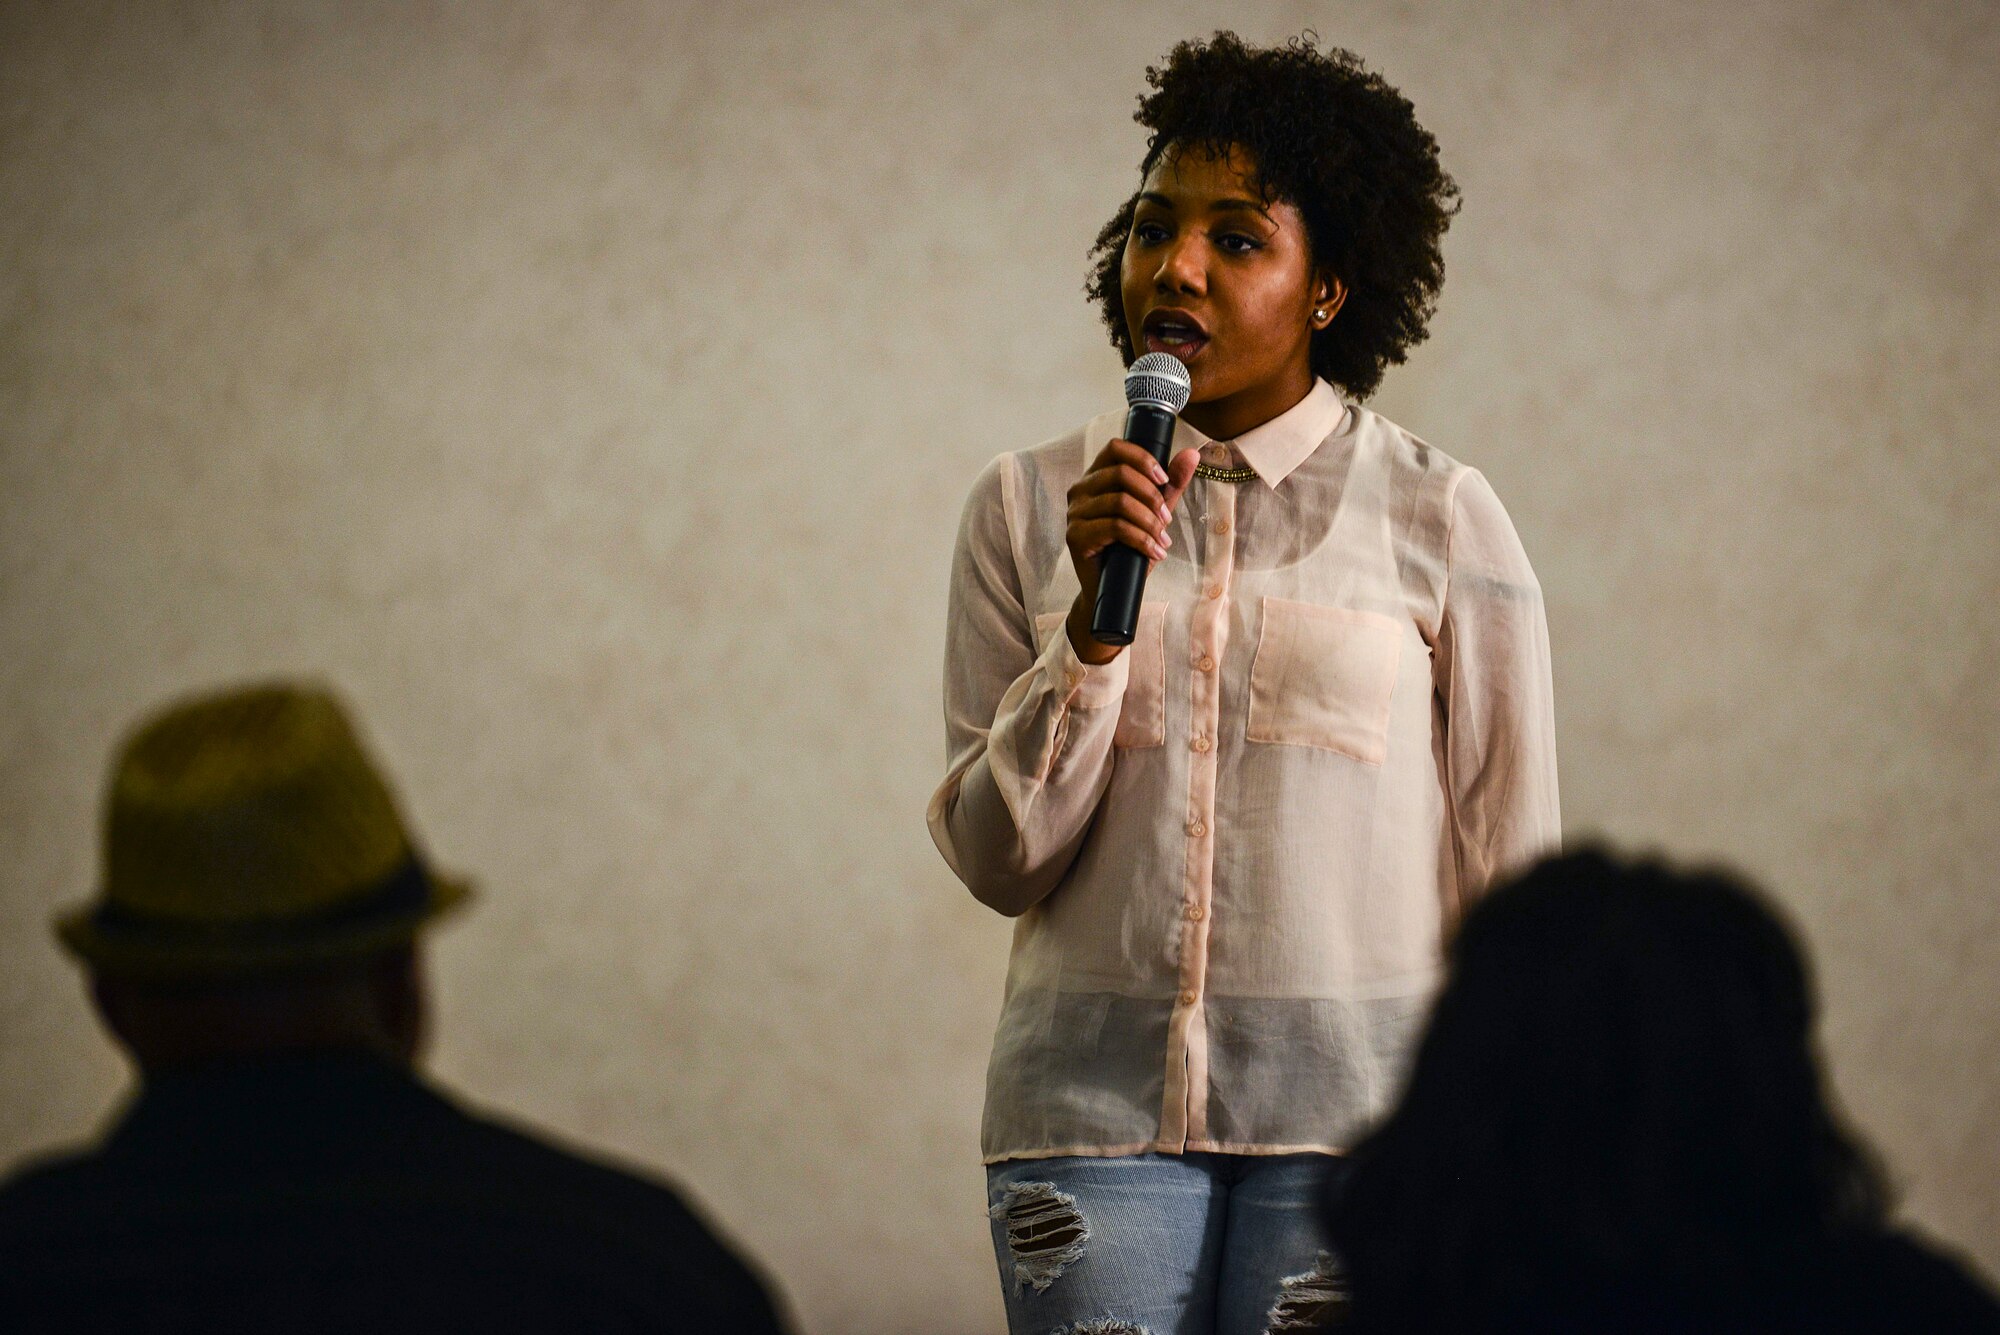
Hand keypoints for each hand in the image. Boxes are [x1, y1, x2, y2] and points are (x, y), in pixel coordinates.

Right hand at [1063, 439, 1198, 663]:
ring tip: (1163, 541)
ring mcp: (1074, 513)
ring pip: (1120, 502)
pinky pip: (1115, 527)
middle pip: (1120, 473)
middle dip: (1152, 496)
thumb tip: (1192, 454)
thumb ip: (1171, 484)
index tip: (1164, 480)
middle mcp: (1080, 490)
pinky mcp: (1075, 536)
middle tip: (1168, 520)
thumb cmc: (1130, 548)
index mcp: (1096, 477)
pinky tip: (1154, 552)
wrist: (1112, 589)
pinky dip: (1141, 539)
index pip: (1115, 448)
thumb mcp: (1156, 512)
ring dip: (1150, 523)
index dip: (1143, 458)